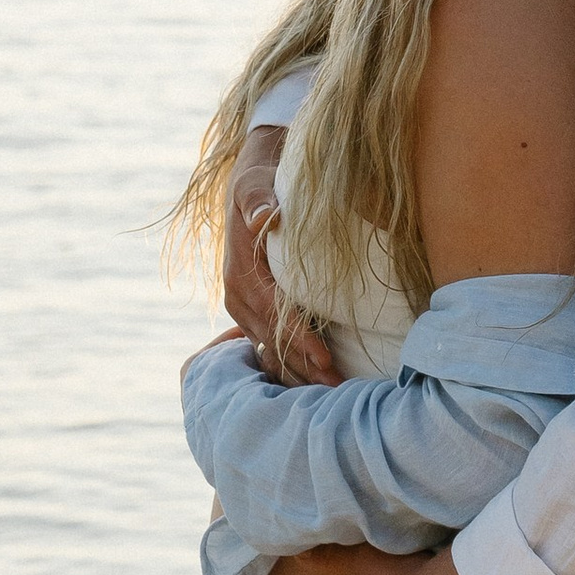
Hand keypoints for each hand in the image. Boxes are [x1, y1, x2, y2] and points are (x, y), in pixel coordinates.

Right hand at [221, 126, 339, 384]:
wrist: (248, 185)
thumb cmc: (258, 184)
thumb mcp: (254, 185)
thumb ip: (259, 200)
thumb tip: (265, 216)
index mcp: (239, 273)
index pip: (272, 312)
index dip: (299, 337)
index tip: (325, 358)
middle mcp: (238, 296)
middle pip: (272, 339)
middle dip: (304, 364)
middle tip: (337, 388)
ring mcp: (244, 308)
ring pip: (271, 348)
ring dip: (299, 370)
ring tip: (331, 391)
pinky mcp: (254, 312)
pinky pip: (270, 345)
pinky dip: (291, 364)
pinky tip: (315, 379)